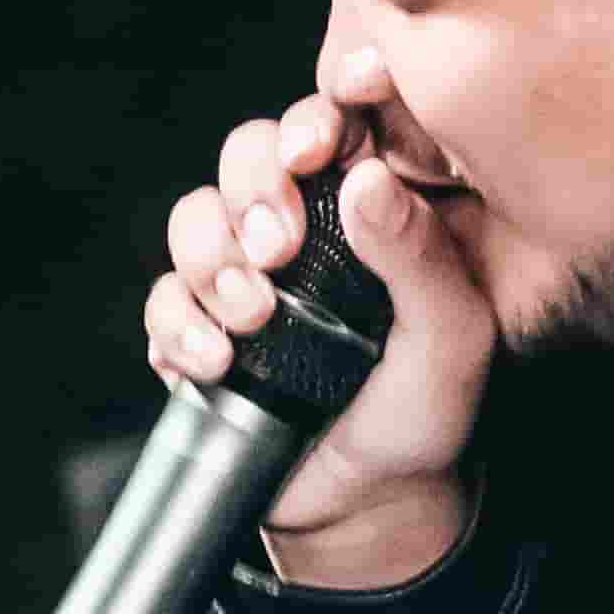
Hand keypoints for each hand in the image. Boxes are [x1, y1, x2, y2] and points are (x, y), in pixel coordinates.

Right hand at [145, 76, 498, 584]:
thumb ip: (421, 259)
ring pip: (195, 215)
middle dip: (255, 188)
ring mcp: (245, 271)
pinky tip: (216, 361)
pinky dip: (180, 324)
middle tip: (280, 246)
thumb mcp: (451, 339)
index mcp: (373, 205)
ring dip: (212, 258)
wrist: (367, 501)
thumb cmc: (423, 409)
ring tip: (253, 316)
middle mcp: (305, 223)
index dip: (320, 113)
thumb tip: (367, 179)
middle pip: (251, 152)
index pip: (338, 123)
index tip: (318, 144)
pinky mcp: (201, 323)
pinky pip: (162, 297)